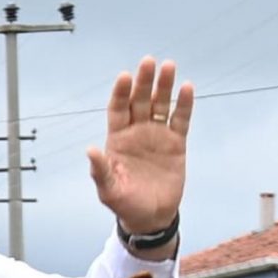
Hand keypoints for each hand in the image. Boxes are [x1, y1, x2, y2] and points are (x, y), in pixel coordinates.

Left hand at [86, 57, 193, 240]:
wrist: (151, 216)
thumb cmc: (125, 204)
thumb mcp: (109, 190)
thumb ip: (100, 171)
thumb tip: (90, 151)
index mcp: (117, 139)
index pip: (118, 109)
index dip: (120, 93)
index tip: (124, 76)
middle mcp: (137, 132)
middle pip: (140, 101)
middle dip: (144, 82)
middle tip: (149, 62)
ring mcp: (157, 135)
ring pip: (161, 105)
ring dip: (164, 86)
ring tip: (169, 66)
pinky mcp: (176, 143)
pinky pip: (180, 120)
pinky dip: (183, 105)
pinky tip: (187, 87)